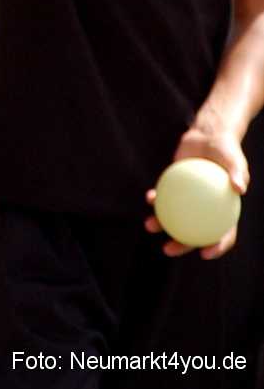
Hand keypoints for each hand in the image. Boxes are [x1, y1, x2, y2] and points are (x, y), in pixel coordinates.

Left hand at [144, 122, 246, 259]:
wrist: (210, 134)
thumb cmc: (227, 150)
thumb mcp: (236, 160)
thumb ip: (238, 174)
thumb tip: (239, 188)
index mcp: (224, 210)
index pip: (223, 234)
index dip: (216, 247)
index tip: (204, 253)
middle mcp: (205, 208)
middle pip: (194, 233)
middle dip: (180, 245)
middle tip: (167, 248)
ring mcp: (188, 198)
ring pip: (175, 217)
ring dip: (161, 223)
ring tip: (149, 226)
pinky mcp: (175, 185)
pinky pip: (165, 195)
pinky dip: (156, 198)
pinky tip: (149, 198)